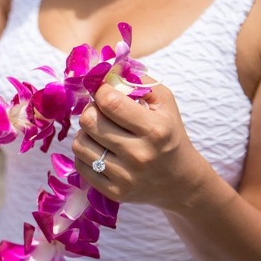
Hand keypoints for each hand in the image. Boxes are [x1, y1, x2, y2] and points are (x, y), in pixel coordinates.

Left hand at [71, 81, 210, 210]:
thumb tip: (107, 68)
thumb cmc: (169, 134)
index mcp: (155, 129)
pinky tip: (99, 150)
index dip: (100, 92)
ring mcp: (125, 176)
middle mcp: (139, 154)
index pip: (108, 102)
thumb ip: (137, 81)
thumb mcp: (164, 103)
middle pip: (89, 121)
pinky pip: (80, 164)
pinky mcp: (113, 192)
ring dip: (86, 133)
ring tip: (100, 133)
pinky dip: (85, 153)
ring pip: (79, 143)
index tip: (104, 92)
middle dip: (91, 111)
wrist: (180, 181)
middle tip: (100, 112)